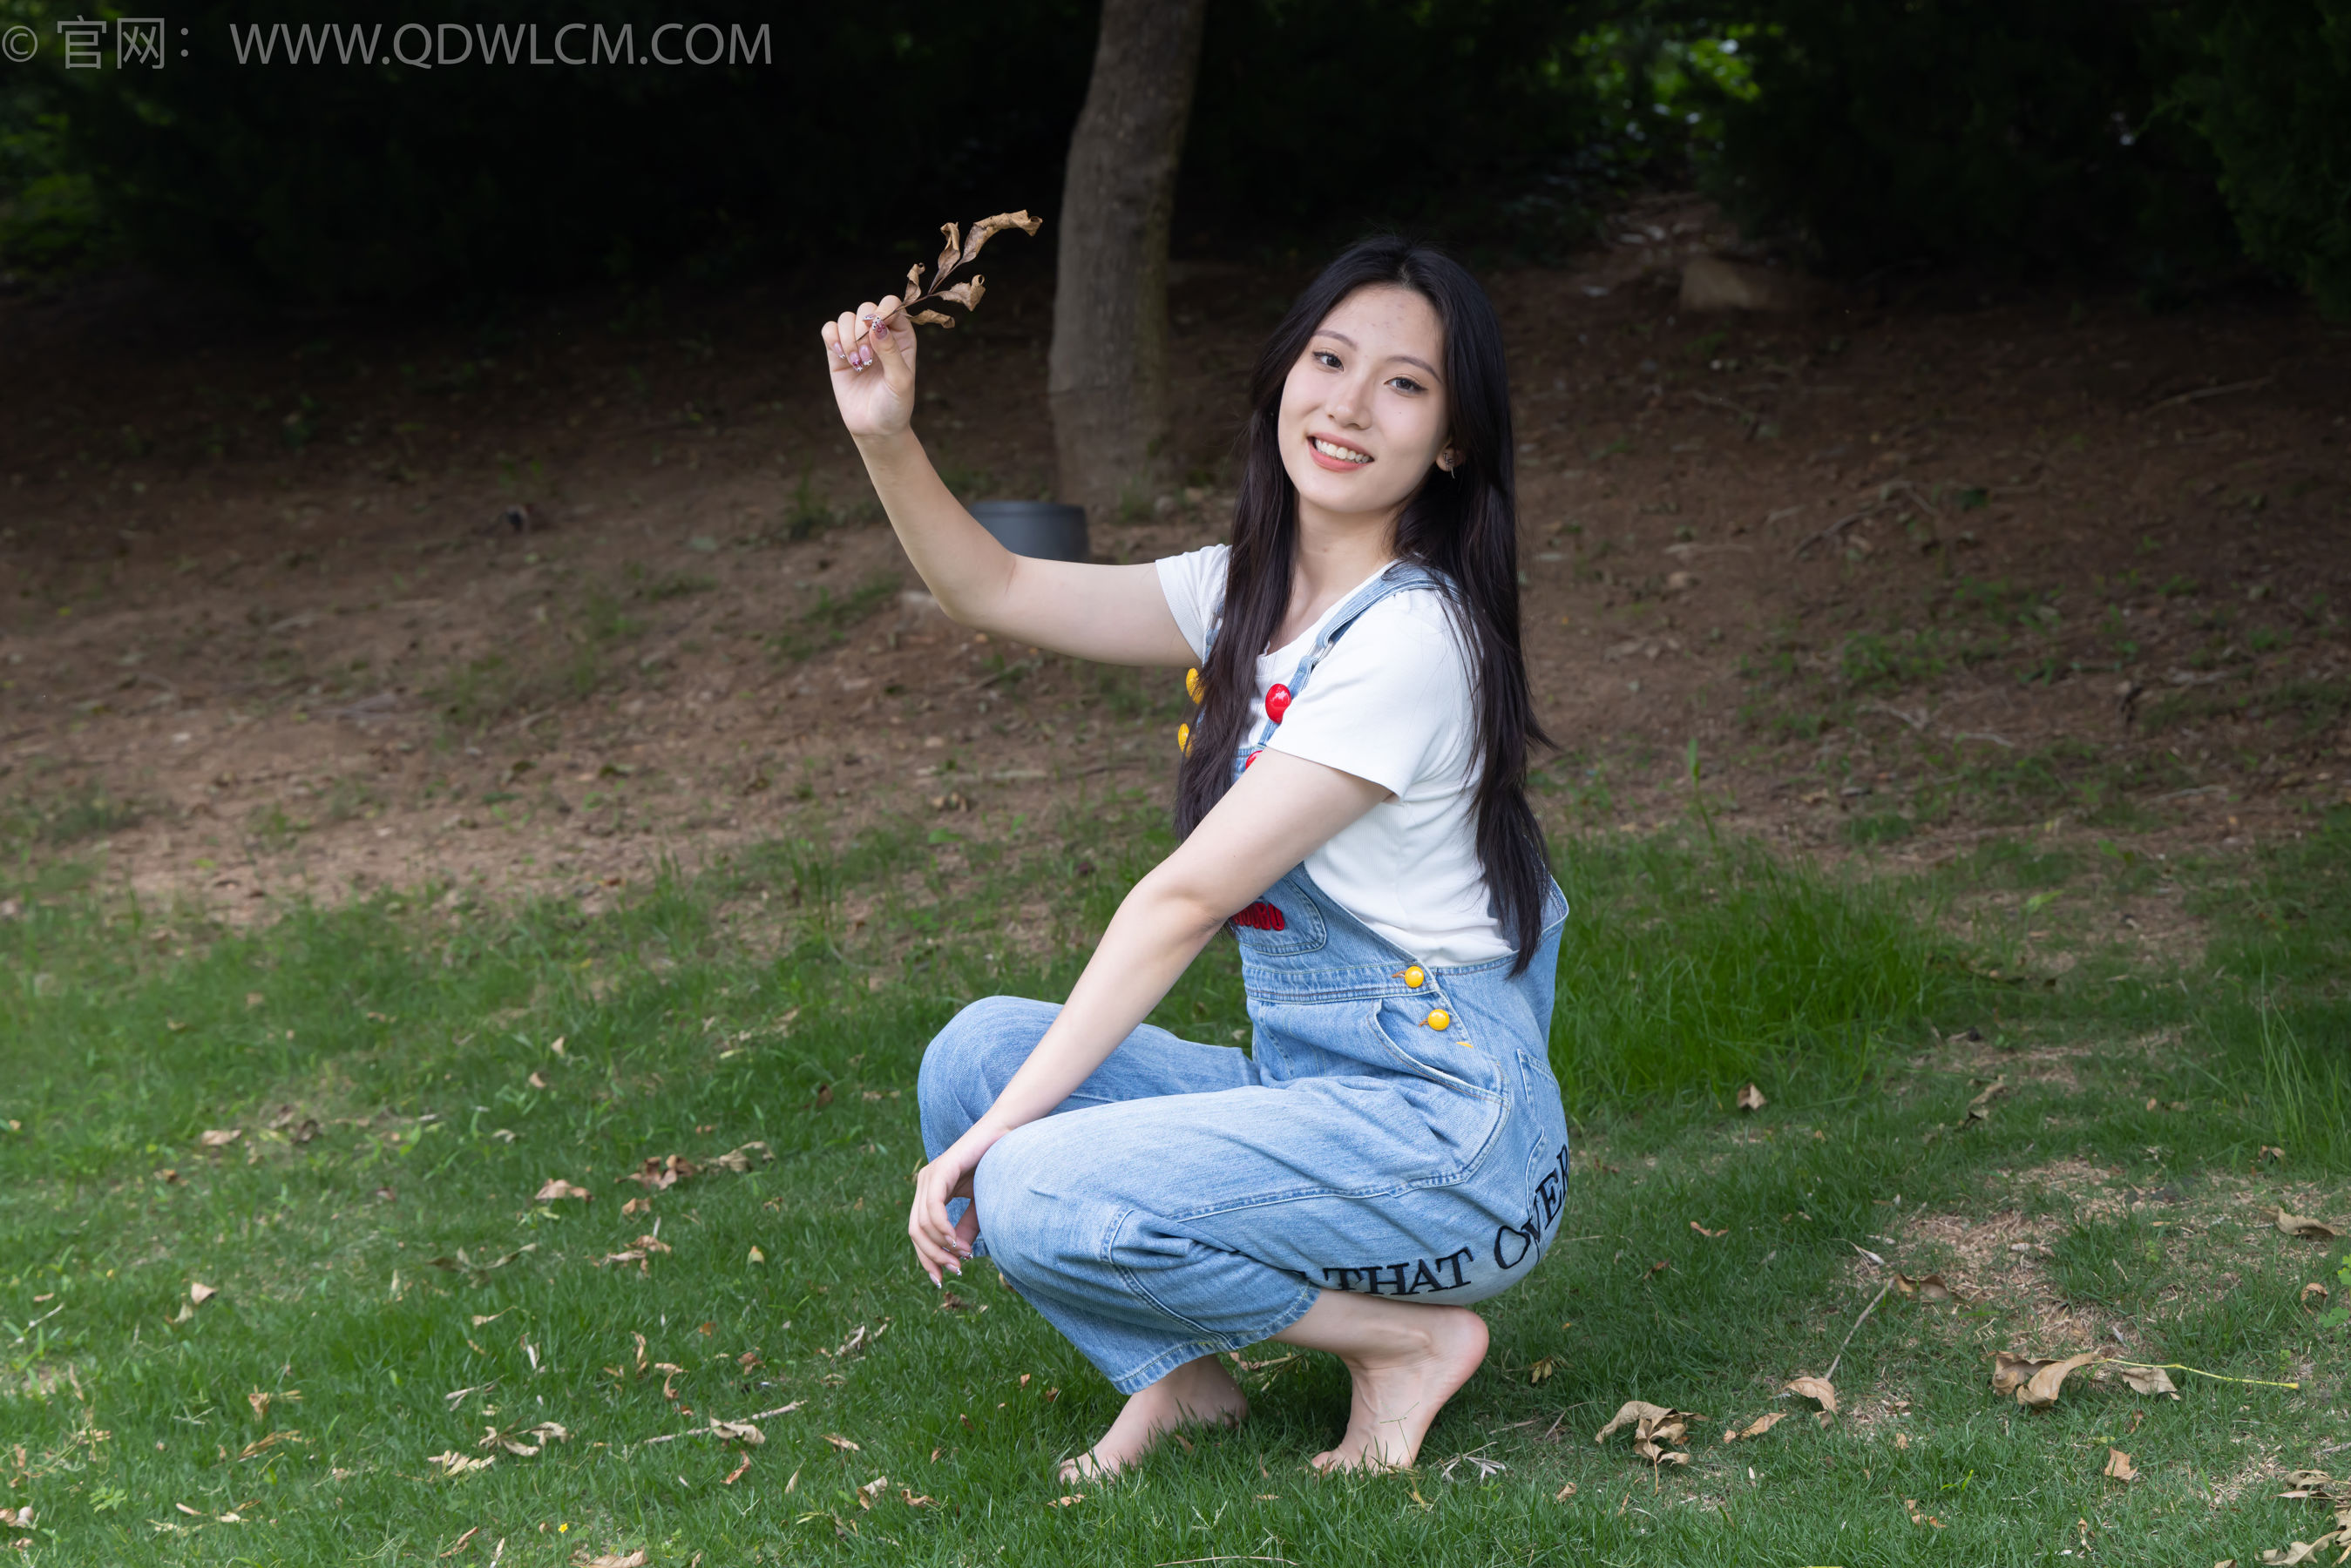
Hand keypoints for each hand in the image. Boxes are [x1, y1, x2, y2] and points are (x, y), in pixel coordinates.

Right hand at [821, 295, 918, 440]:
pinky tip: (840, 356)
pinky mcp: (837, 352)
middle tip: (866, 358)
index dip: (882, 311)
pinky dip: (831, 337)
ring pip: (846, 317)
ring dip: (848, 338)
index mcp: (901, 336)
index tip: (876, 328)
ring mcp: (857, 342)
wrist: (875, 428)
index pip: (891, 305)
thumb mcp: (900, 381)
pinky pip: (829, 329)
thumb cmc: (895, 405)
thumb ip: (891, 351)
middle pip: (866, 307)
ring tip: (856, 363)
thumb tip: (876, 324)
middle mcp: (879, 334)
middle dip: (862, 330)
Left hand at [908, 1122, 999, 1284]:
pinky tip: (957, 1241)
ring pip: (922, 1224)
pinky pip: (933, 1208)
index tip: (942, 1278)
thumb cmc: (996, 1168)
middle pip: (915, 1232)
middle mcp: (924, 1183)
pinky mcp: (940, 1170)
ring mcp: (929, 1176)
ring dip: (940, 1246)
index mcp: (930, 1192)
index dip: (927, 1258)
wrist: (1008, 1136)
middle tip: (954, 1270)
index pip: (918, 1232)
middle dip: (932, 1256)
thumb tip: (959, 1254)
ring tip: (961, 1257)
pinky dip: (943, 1229)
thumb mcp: (979, 1206)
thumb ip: (966, 1228)